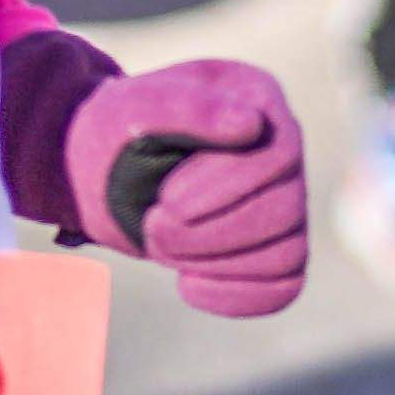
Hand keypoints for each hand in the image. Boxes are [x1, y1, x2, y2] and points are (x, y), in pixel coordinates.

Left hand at [63, 55, 308, 317]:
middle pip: (285, 212)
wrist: (107, 168)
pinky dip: (235, 296)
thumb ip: (190, 107)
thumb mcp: (140, 105)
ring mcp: (286, 200)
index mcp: (258, 99)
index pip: (277, 156)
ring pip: (286, 255)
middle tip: (154, 227)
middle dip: (211, 233)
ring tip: (164, 245)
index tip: (167, 199)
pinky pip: (283, 287)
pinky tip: (187, 283)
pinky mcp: (274, 246)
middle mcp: (283, 149)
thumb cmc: (123, 128)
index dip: (225, 189)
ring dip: (217, 264)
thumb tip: (250, 125)